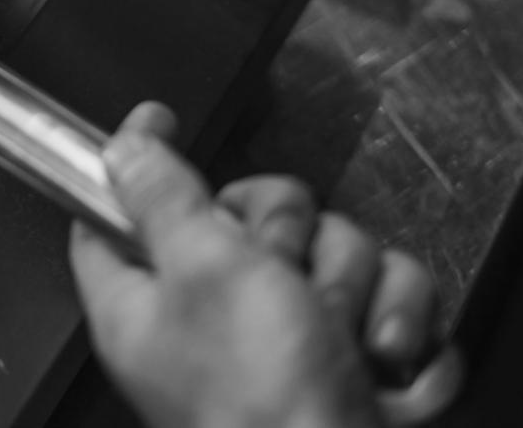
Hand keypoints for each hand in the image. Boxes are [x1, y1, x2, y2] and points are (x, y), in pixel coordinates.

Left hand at [70, 102, 456, 427]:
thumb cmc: (263, 403)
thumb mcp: (202, 270)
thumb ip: (163, 197)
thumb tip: (121, 147)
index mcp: (151, 301)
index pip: (121, 213)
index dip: (143, 164)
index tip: (163, 122)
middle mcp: (216, 319)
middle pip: (257, 214)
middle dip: (294, 237)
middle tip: (286, 278)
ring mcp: (294, 342)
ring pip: (338, 252)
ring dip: (357, 291)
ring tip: (342, 344)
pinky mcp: (360, 363)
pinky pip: (393, 300)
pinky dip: (401, 331)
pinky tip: (386, 370)